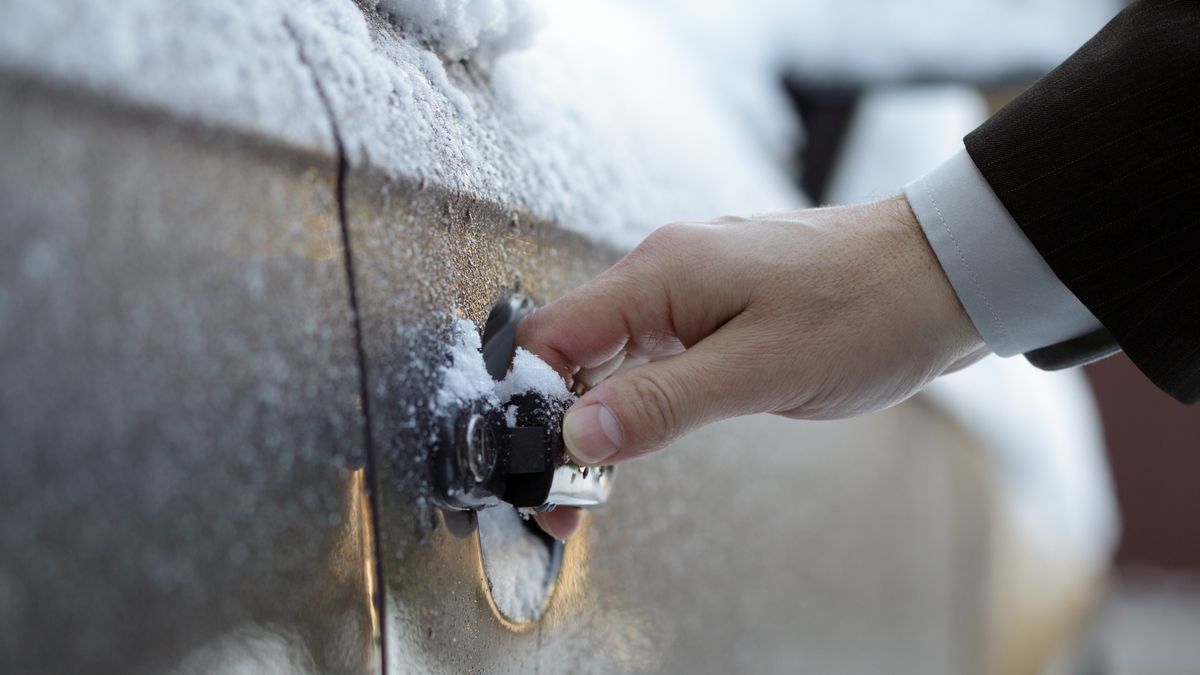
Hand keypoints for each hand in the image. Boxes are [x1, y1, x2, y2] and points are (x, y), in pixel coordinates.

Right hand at [522, 196, 987, 538]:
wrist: (945, 273)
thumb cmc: (867, 308)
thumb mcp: (760, 371)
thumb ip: (661, 403)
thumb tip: (577, 435)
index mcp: (660, 273)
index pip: (551, 337)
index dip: (529, 406)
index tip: (538, 468)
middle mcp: (664, 272)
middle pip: (572, 349)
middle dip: (557, 425)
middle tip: (565, 499)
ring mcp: (691, 288)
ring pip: (611, 356)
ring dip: (597, 417)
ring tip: (592, 485)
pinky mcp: (718, 307)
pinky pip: (653, 354)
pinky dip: (636, 399)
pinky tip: (637, 436)